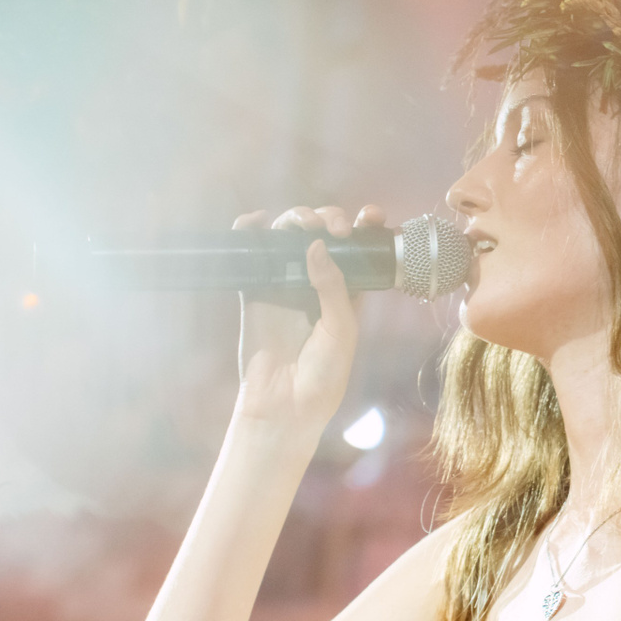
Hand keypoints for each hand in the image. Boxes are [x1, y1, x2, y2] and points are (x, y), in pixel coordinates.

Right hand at [231, 204, 383, 433]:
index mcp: (347, 290)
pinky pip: (250, 255)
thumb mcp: (341, 328)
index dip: (364, 226)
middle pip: (321, 233)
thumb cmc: (324, 373)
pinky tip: (254, 222)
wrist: (285, 405)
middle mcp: (316, 281)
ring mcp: (284, 283)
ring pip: (287, 236)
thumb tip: (316, 244)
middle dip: (329, 218)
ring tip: (303, 224)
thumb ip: (333, 286)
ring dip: (295, 218)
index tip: (372, 215)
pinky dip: (248, 232)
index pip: (358, 248)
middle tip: (335, 229)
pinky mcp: (255, 290)